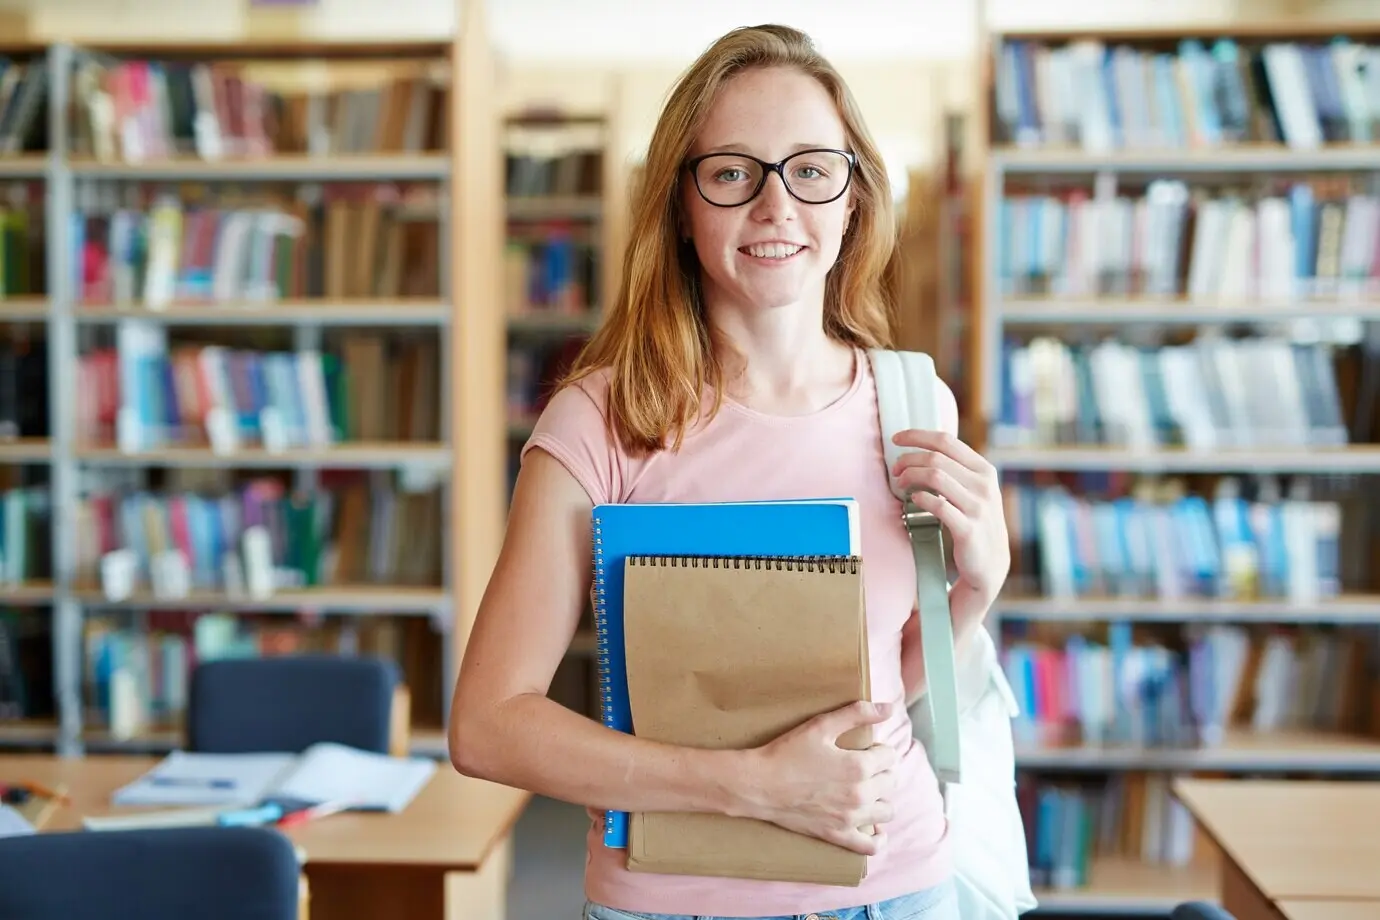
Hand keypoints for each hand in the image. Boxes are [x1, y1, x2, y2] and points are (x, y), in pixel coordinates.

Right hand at [735, 700, 898, 854]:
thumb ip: (857, 714)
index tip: (864, 748)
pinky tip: (874, 827)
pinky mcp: (837, 835)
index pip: (889, 756)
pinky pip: (870, 846)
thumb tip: (888, 708)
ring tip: (866, 790)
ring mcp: (850, 818)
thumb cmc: (788, 752)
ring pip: (886, 811)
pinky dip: (877, 838)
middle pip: (890, 782)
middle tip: (862, 766)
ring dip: (881, 798)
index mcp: (859, 766)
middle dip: (882, 771)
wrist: (759, 785)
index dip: (878, 748)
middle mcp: (860, 795)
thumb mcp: (821, 725)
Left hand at [891, 429, 1010, 610]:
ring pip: (936, 476)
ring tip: (900, 484)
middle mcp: (984, 485)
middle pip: (937, 457)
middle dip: (908, 459)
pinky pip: (939, 506)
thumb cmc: (974, 522)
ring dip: (911, 476)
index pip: (947, 441)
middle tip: (895, 469)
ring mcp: (979, 507)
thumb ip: (956, 471)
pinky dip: (920, 499)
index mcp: (984, 470)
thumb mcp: (974, 491)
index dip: (917, 436)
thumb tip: (920, 451)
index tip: (896, 438)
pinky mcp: (968, 529)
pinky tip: (913, 500)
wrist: (989, 564)